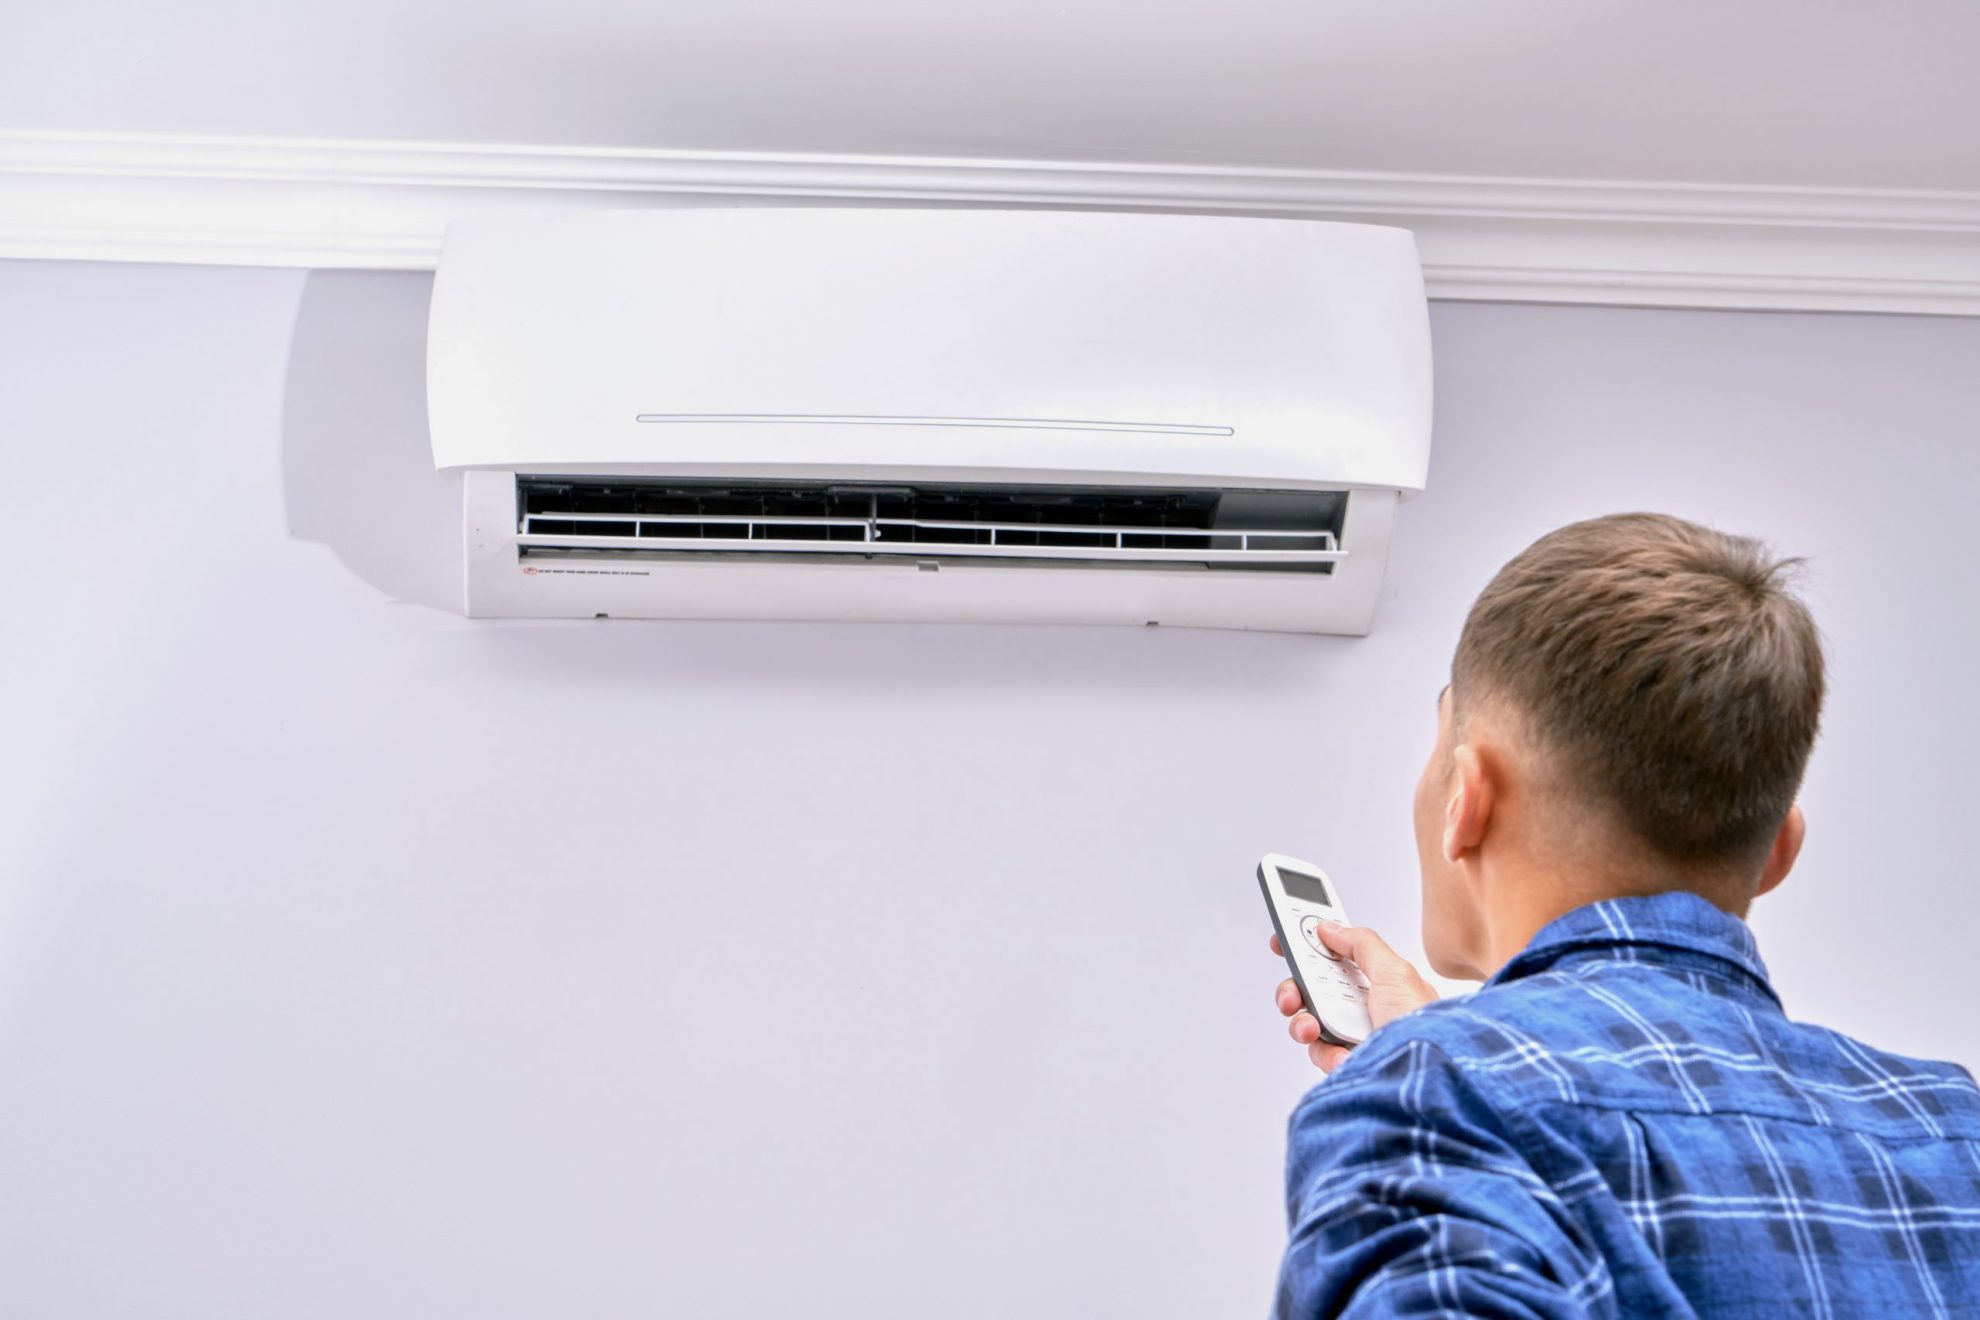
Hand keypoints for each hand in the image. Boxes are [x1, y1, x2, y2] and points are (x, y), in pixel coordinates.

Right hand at [1269, 922, 1438, 1072]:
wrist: (1428, 1082)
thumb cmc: (1427, 1032)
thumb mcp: (1397, 974)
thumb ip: (1362, 944)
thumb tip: (1329, 928)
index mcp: (1382, 984)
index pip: (1339, 959)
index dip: (1310, 948)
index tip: (1283, 941)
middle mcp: (1368, 1009)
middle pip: (1316, 989)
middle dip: (1297, 989)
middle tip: (1293, 995)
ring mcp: (1357, 1038)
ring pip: (1311, 1022)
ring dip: (1305, 1023)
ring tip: (1312, 1028)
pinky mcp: (1349, 1066)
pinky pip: (1321, 1054)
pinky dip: (1326, 1054)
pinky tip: (1341, 1057)